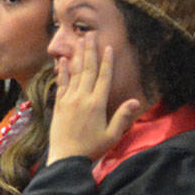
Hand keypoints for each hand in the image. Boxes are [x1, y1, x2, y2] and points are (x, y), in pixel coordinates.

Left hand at [47, 36, 142, 164]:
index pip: (103, 77)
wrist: (65, 159)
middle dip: (90, 51)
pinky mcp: (58, 106)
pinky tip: (63, 61)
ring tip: (79, 41)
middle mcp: (82, 98)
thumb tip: (136, 100)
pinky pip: (61, 85)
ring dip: (77, 56)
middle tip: (90, 35)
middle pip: (88, 70)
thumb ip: (122, 117)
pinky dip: (63, 72)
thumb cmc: (91, 149)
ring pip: (74, 74)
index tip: (108, 46)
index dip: (107, 61)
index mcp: (97, 104)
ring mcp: (68, 101)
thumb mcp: (112, 135)